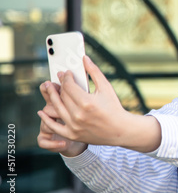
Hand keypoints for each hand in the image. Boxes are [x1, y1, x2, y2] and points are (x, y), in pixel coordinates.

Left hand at [37, 56, 160, 152]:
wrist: (120, 130)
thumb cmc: (114, 107)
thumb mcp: (106, 88)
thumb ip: (94, 72)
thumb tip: (85, 58)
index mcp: (87, 102)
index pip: (69, 86)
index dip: (66, 77)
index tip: (67, 73)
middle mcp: (78, 114)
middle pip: (62, 96)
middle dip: (59, 85)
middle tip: (57, 79)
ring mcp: (74, 126)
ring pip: (56, 108)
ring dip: (51, 97)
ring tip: (49, 88)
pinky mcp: (72, 134)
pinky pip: (54, 126)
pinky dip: (46, 119)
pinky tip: (42, 111)